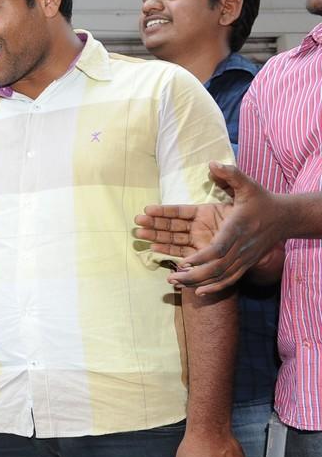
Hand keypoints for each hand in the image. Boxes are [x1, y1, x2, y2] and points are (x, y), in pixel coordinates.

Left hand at [135, 163, 286, 294]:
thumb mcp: (248, 184)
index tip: (185, 262)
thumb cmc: (262, 200)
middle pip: (217, 267)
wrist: (285, 217)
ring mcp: (244, 257)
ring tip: (177, 284)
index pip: (219, 247)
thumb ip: (231, 174)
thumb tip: (213, 163)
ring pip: (221, 276)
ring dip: (199, 282)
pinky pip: (230, 279)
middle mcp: (241, 246)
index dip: (202, 257)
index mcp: (237, 228)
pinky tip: (199, 293)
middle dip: (194, 274)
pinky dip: (215, 287)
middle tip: (172, 278)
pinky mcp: (246, 263)